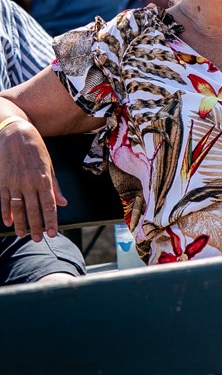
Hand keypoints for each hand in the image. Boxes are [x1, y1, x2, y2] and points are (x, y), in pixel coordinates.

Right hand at [0, 119, 65, 240]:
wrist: (15, 134)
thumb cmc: (36, 149)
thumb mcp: (50, 165)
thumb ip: (55, 186)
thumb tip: (62, 203)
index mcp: (43, 179)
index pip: (49, 205)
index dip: (52, 221)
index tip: (54, 233)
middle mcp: (28, 183)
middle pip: (33, 210)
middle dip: (37, 226)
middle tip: (39, 239)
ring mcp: (14, 183)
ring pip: (17, 208)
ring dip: (21, 224)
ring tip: (23, 235)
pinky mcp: (2, 181)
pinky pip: (4, 200)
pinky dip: (5, 212)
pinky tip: (8, 222)